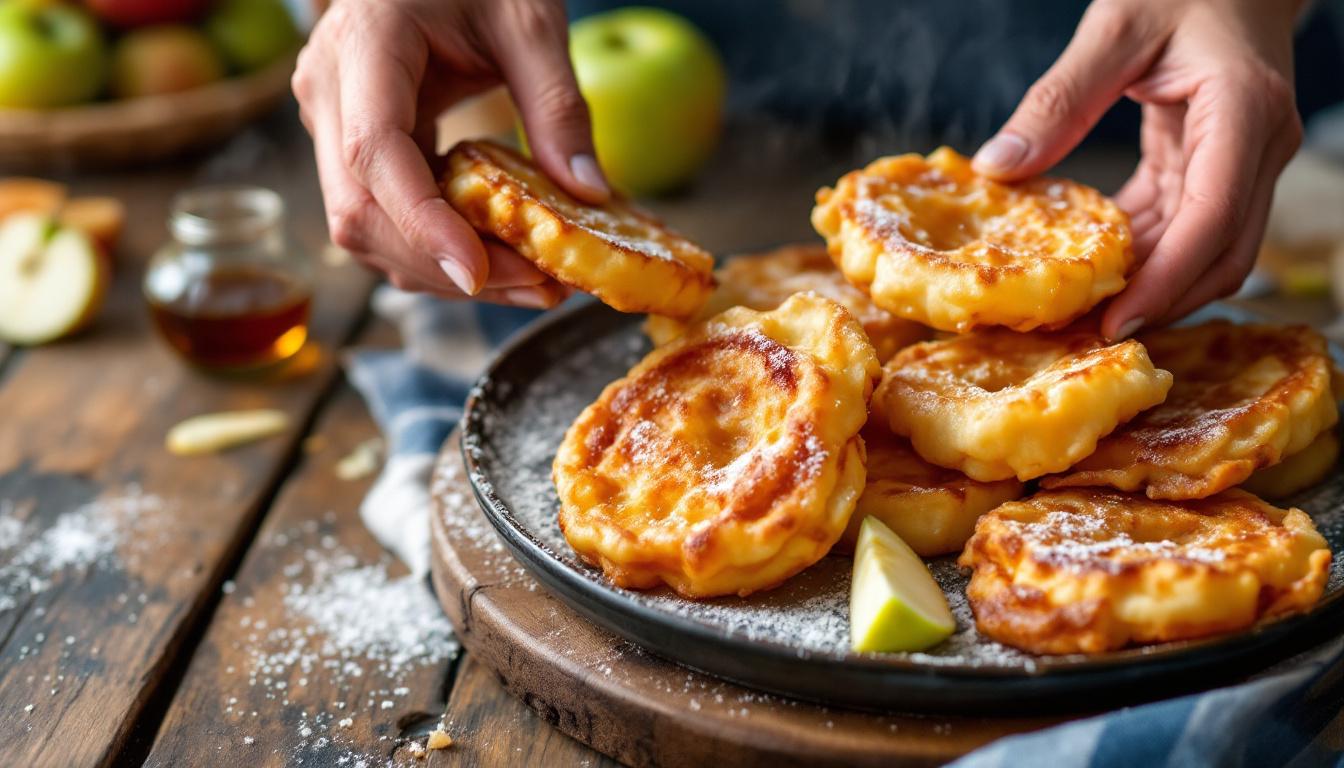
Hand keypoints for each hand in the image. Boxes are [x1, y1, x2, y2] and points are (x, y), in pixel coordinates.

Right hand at [293, 0, 608, 307]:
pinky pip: (383, 215)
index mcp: (365, 43)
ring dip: (440, 270)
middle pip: (360, 209)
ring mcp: (331, 120)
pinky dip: (435, 248)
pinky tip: (499, 259)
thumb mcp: (530, 20)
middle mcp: (328, 89)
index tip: (475, 271)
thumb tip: (587, 196)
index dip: (420, 222)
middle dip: (443, 264)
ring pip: (365, 228)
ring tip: (531, 283)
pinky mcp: (352, 144)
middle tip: (538, 288)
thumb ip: (557, 105)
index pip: (374, 152)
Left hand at [972, 0, 1303, 338]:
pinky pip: (1185, 223)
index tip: (1113, 323)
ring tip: (1081, 316)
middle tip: (1086, 338)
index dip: (1164, 281)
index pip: (1211, 220)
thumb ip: (1057, 99)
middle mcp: (1257, 146)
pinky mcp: (1220, 162)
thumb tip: (996, 167)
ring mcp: (1246, 158)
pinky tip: (1095, 272)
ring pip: (1207, 249)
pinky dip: (1145, 252)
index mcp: (1243, 112)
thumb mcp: (1115, 27)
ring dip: (1149, 285)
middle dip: (1158, 302)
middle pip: (1221, 254)